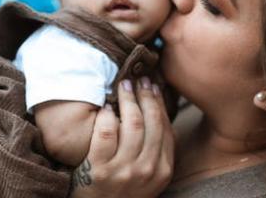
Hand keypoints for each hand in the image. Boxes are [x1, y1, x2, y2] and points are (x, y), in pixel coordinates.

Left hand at [70, 78, 173, 197]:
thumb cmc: (123, 191)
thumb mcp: (150, 177)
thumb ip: (158, 151)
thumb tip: (162, 114)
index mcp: (163, 171)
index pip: (165, 128)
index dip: (159, 103)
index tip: (153, 86)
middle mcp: (147, 171)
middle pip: (151, 122)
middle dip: (146, 95)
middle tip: (139, 79)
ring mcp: (123, 171)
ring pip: (132, 124)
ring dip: (128, 99)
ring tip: (123, 86)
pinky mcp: (99, 171)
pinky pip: (106, 133)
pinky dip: (107, 116)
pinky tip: (105, 108)